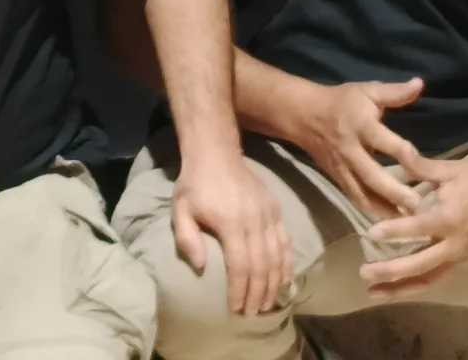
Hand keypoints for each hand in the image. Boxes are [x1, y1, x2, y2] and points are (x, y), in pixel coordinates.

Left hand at [169, 151, 291, 317]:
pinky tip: (284, 281)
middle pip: (261, 266)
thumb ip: (188, 239)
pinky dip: (287, 264)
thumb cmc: (195, 184)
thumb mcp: (180, 209)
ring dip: (274, 284)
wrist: (216, 153)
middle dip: (258, 294)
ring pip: (277, 257)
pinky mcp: (276, 211)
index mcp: (230, 222)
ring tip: (268, 304)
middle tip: (253, 314)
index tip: (236, 308)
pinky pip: (286, 243)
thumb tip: (200, 268)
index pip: (240, 265)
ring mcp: (269, 215)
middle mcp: (254, 220)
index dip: (240, 290)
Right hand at [287, 77, 425, 219]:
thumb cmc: (341, 102)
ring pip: (363, 194)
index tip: (418, 159)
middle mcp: (351, 150)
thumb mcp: (366, 91)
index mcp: (360, 125)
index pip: (381, 139)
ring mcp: (343, 168)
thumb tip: (420, 84)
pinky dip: (372, 212)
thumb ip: (395, 92)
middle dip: (394, 191)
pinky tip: (392, 222)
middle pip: (372, 175)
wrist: (304, 115)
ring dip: (385, 209)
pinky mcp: (338, 179)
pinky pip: (356, 199)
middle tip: (418, 204)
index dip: (399, 149)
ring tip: (409, 221)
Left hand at [359, 149, 467, 297]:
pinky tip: (397, 289)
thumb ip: (421, 165)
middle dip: (392, 272)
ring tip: (374, 293)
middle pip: (422, 265)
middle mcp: (455, 244)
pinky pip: (438, 278)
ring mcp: (460, 256)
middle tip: (364, 273)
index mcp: (450, 219)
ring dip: (402, 288)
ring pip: (429, 279)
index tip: (370, 233)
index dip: (394, 231)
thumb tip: (399, 148)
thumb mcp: (450, 170)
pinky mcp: (462, 261)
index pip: (418, 228)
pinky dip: (416, 285)